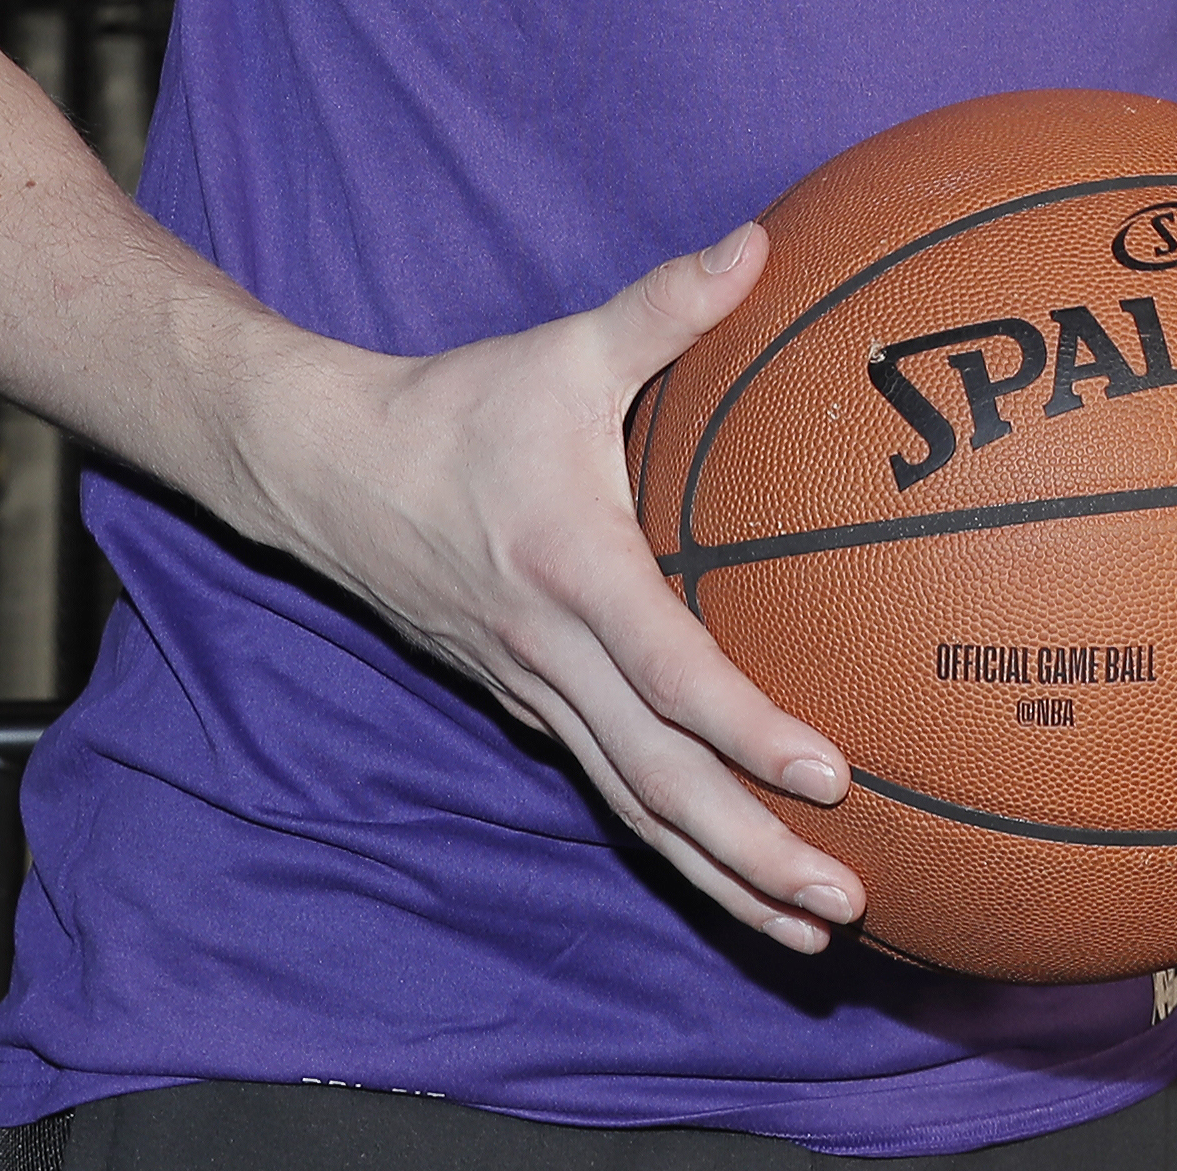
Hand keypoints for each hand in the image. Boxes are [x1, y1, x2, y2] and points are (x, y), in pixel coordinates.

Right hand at [252, 220, 869, 953]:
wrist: (328, 472)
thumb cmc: (463, 406)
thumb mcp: (567, 345)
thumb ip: (666, 305)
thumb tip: (764, 242)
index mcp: (572, 572)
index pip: (671, 672)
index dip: (748, 731)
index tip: (829, 776)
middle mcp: (550, 656)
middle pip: (658, 784)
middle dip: (753, 855)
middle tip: (848, 903)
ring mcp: (534, 694)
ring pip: (635, 809)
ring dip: (721, 878)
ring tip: (815, 933)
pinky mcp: (525, 708)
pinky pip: (610, 790)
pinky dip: (675, 843)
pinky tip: (739, 876)